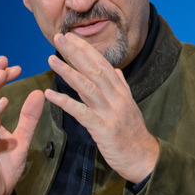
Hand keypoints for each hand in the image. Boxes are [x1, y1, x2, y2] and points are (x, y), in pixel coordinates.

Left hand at [44, 33, 158, 183]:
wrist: (144, 158)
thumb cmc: (133, 133)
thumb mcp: (129, 106)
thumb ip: (121, 86)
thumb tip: (115, 70)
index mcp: (120, 91)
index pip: (102, 63)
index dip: (86, 49)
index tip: (71, 36)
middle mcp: (116, 97)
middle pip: (93, 69)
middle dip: (75, 52)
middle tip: (59, 37)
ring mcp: (109, 112)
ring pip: (86, 86)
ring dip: (68, 71)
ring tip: (51, 59)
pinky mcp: (102, 128)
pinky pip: (80, 112)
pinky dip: (64, 102)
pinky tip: (50, 94)